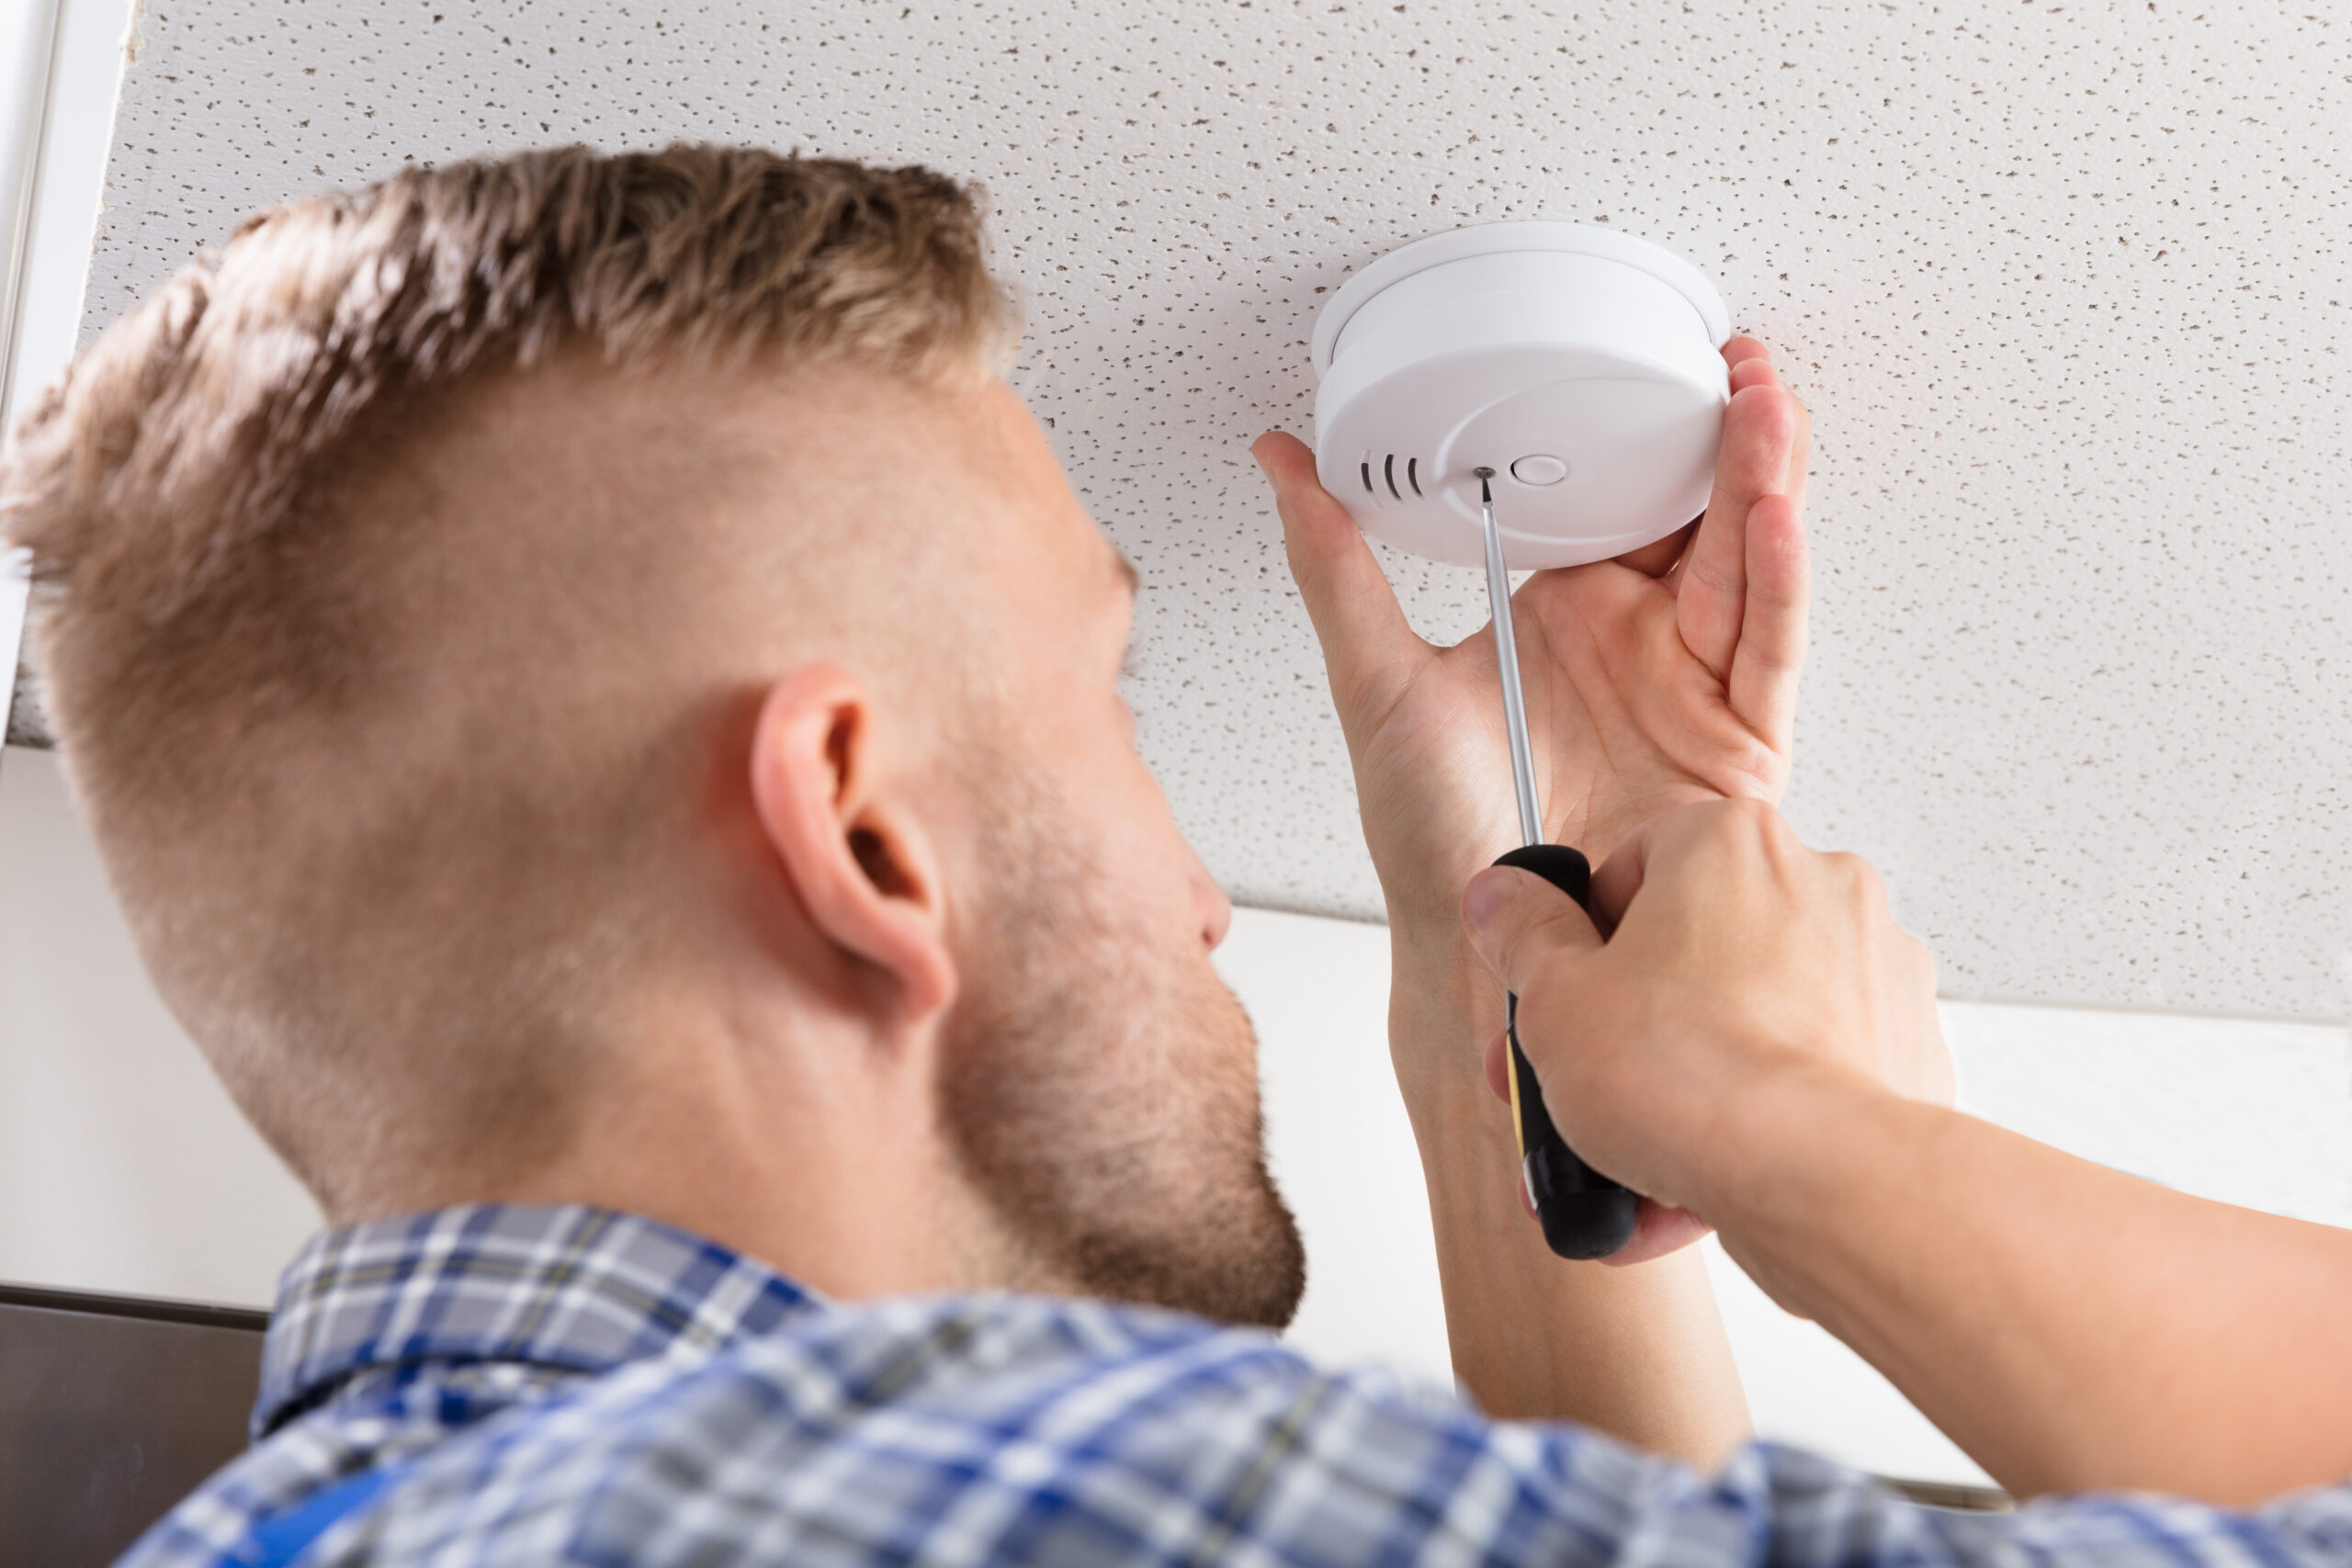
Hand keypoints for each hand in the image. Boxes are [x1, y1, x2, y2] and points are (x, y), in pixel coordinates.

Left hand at [1253, 339, 1811, 945]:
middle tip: (1736, 362)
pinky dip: (1773, 584)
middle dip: (1729, 437)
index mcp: (1565, 612)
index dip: (1653, 427)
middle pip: (1703, 518)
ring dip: (1760, 486)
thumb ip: (1335, 562)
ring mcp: (1692, 691)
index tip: (1668, 358)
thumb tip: (1279, 459)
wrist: (1479, 941)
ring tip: (1760, 412)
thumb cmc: (1427, 833)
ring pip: (1744, 569)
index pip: (1626, 498)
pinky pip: (1765, 653)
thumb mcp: (1374, 676)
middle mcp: (1638, 643)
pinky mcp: (1737, 749)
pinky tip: (1767, 520)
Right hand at [1460, 799, 1952, 1228]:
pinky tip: (1694, 1185)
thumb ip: (1523, 936)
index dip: (1584, 943)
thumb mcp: (1555, 999)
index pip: (1635, 865)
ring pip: (1749, 1021)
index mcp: (1731, 842)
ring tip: (1628, 1162)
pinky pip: (1804, 1076)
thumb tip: (1503, 897)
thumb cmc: (1689, 1074)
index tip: (1563, 997)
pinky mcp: (1904, 1048)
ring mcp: (1872, 969)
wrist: (1814, 1176)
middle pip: (1694, 948)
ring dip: (1684, 1086)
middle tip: (1581, 1085)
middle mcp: (1818, 885)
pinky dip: (1753, 1121)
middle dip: (1630, 1027)